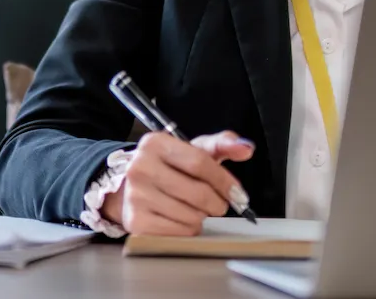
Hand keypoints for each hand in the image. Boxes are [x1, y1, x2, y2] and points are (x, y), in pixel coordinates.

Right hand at [101, 130, 254, 235]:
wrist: (130, 189)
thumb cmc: (168, 168)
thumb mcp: (191, 150)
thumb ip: (220, 145)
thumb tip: (246, 148)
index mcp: (155, 143)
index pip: (199, 162)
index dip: (224, 180)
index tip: (237, 193)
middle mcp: (140, 168)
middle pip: (198, 193)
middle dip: (217, 202)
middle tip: (218, 204)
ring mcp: (136, 196)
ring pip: (191, 216)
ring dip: (202, 216)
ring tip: (193, 208)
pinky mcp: (136, 222)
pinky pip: (179, 232)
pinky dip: (188, 228)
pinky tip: (181, 218)